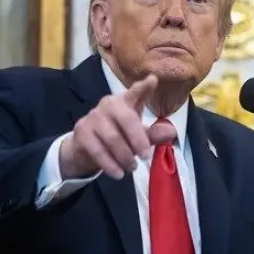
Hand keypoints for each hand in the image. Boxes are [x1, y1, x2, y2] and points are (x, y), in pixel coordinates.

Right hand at [59, 74, 176, 179]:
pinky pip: (98, 150)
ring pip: (113, 138)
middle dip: (138, 139)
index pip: (136, 92)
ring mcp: (93, 117)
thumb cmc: (118, 137)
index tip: (152, 80)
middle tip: (145, 157)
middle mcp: (109, 104)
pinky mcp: (82, 132)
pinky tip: (118, 174)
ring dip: (125, 156)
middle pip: (127, 118)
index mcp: (125, 102)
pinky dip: (110, 164)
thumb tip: (171, 132)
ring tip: (132, 168)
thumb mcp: (138, 136)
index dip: (144, 87)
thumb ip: (154, 135)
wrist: (85, 149)